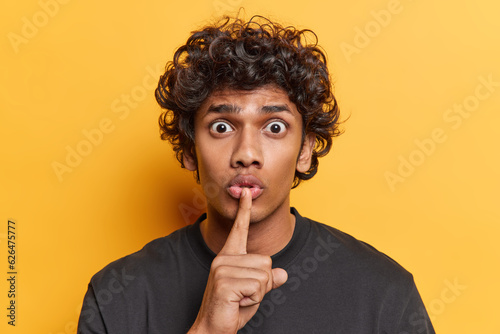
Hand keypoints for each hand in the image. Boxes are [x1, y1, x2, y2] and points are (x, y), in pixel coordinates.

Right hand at [188, 188, 287, 332]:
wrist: (213, 329)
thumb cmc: (232, 309)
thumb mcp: (255, 291)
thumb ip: (267, 279)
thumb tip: (284, 273)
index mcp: (229, 257)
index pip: (240, 229)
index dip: (244, 210)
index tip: (247, 192)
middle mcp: (224, 259)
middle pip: (266, 262)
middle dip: (263, 284)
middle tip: (244, 295)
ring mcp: (223, 269)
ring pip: (264, 275)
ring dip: (258, 293)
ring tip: (240, 299)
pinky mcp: (225, 282)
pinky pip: (258, 287)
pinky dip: (253, 299)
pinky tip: (237, 302)